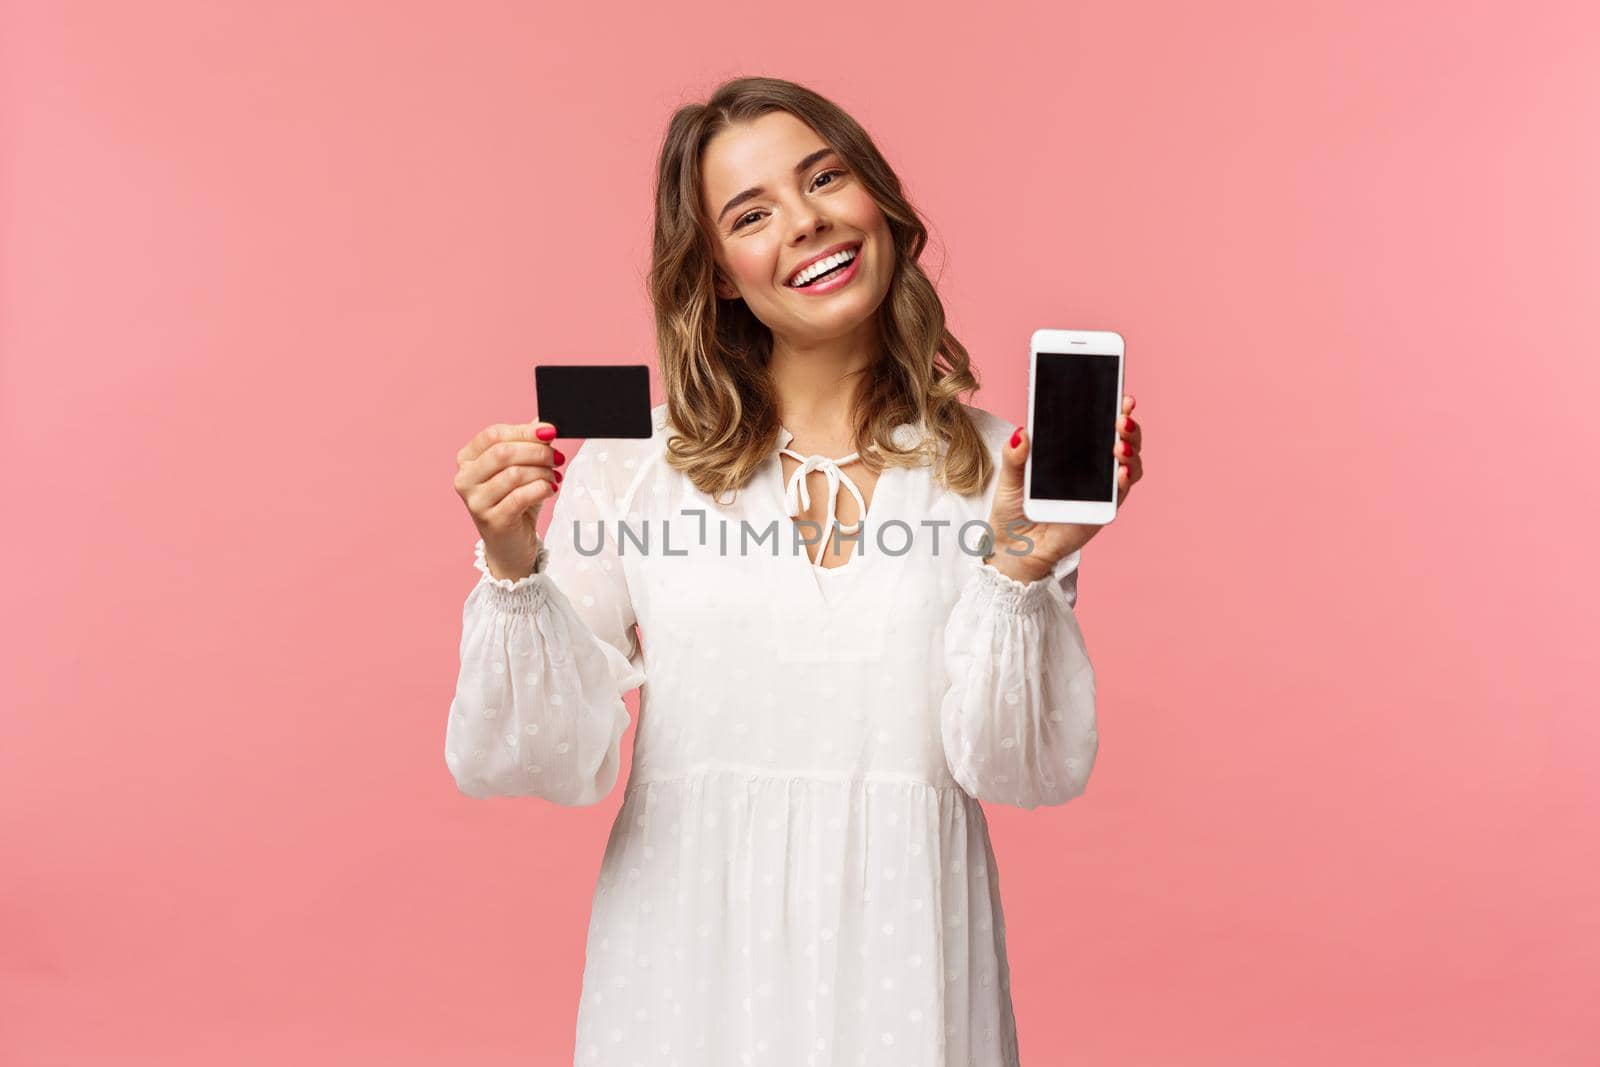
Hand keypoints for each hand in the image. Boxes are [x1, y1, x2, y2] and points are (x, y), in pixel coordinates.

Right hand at [453, 419, 566, 579]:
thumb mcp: (521, 468)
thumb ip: (527, 444)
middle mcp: (465, 479)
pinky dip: (542, 489)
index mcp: (467, 460)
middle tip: (557, 458)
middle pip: (503, 452)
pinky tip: (550, 490)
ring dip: (542, 472)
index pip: (493, 435)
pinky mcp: (492, 521)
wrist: (511, 546)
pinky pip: (521, 496)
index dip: (524, 431)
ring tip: (553, 478)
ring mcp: (475, 502)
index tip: (550, 432)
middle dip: (537, 452)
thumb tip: (542, 423)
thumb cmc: (515, 502)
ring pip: (514, 474)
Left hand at [983, 394, 1143, 582]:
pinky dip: (1124, 481)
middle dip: (1127, 425)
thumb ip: (1015, 457)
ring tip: (1118, 445)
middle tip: (1121, 417)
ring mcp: (1100, 489)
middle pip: (1121, 440)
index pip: (1098, 424)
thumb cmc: (1013, 509)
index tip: (1119, 393)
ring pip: (1128, 464)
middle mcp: (1092, 467)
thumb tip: (1021, 433)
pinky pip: (1120, 494)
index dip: (1112, 407)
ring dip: (1130, 450)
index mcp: (1072, 451)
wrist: (1012, 547)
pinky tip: (1120, 472)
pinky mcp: (1102, 511)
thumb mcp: (1009, 478)